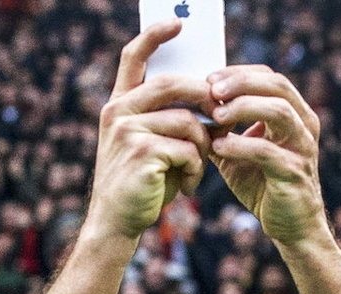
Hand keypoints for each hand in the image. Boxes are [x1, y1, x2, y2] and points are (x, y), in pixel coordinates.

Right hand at [88, 20, 213, 238]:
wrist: (118, 222)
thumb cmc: (144, 184)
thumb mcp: (154, 144)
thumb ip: (172, 118)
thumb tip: (213, 98)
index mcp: (119, 105)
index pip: (133, 58)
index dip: (154, 37)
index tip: (176, 23)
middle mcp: (118, 111)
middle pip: (174, 84)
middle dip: (206, 98)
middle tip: (222, 118)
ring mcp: (127, 130)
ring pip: (188, 122)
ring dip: (203, 148)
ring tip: (196, 170)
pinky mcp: (141, 152)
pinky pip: (188, 149)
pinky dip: (197, 170)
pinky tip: (189, 187)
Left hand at [207, 66, 323, 244]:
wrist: (290, 225)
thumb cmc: (264, 184)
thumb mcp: (237, 151)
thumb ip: (219, 130)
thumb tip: (186, 109)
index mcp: (293, 113)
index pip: (269, 77)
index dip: (239, 73)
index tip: (208, 79)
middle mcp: (304, 125)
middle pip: (277, 86)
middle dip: (241, 83)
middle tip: (211, 90)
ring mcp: (303, 147)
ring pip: (279, 111)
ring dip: (244, 107)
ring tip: (216, 116)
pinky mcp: (295, 172)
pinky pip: (268, 151)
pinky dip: (241, 145)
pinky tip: (219, 146)